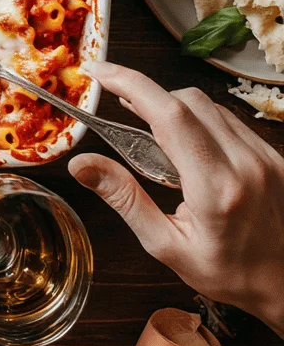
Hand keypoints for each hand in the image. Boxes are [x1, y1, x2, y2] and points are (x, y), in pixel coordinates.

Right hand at [69, 62, 283, 337]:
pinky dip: (198, 121)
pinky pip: (228, 120)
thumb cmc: (229, 273)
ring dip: (173, 108)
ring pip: (209, 106)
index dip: (130, 83)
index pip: (169, 114)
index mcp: (216, 188)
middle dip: (148, 96)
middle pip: (187, 101)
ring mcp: (265, 156)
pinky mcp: (273, 155)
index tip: (99, 72)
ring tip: (152, 133)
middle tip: (119, 107)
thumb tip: (80, 163)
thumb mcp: (166, 246)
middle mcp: (246, 163)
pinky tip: (186, 145)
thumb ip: (124, 198)